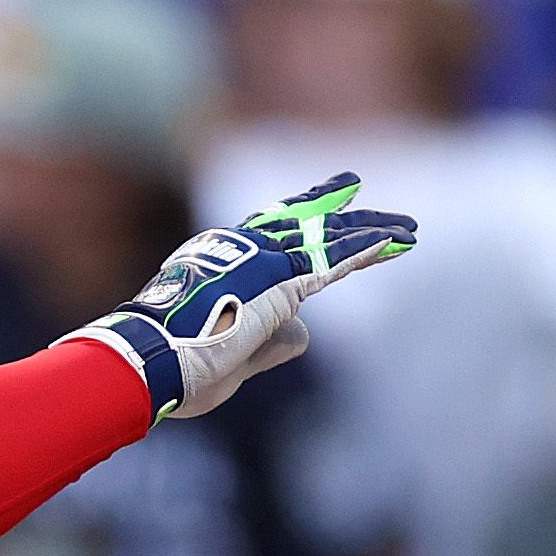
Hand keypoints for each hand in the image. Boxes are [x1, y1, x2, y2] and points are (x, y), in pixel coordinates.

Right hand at [75, 173, 416, 421]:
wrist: (149, 361)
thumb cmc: (175, 369)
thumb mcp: (232, 359)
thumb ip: (269, 344)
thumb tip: (304, 333)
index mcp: (220, 262)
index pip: (267, 234)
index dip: (297, 219)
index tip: (319, 206)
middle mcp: (240, 250)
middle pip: (298, 223)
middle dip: (335, 210)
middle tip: (357, 186)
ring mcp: (261, 262)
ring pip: (324, 237)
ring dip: (368, 231)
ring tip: (406, 225)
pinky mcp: (280, 283)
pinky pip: (333, 260)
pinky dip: (367, 250)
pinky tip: (397, 241)